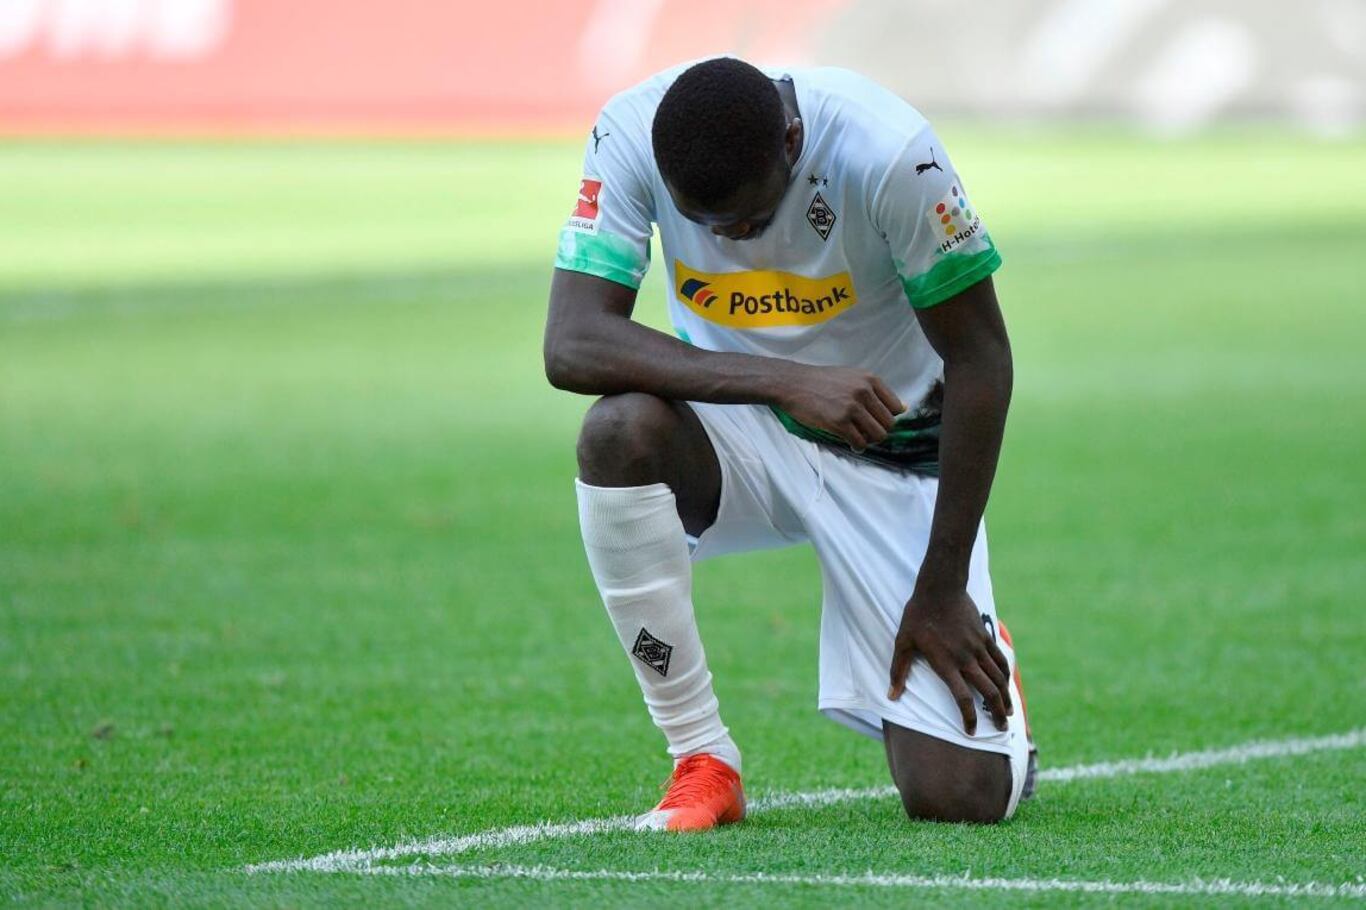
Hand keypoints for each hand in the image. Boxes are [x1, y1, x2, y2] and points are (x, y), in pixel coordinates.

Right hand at [772, 364, 905, 450]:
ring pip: (877, 435)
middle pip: (888, 423)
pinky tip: (851, 444)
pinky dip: (858, 447)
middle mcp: (864, 392)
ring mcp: (852, 407)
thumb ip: (875, 391)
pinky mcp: (840, 422)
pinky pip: (860, 442)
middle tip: (865, 432)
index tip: (874, 420)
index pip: (896, 407)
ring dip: (870, 440)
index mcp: (870, 379)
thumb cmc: (820, 381)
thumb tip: (904, 408)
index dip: (886, 417)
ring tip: (858, 438)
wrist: (792, 384)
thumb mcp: (852, 377)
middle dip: (878, 431)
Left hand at [887, 586, 1012, 735]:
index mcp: (945, 663)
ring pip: (998, 678)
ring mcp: (978, 647)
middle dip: (996, 713)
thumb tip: (891, 696)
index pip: (962, 698)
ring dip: (1005, 697)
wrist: (940, 587)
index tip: (971, 731)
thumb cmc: (917, 615)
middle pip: (988, 692)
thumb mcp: (902, 642)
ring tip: (1008, 712)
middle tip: (1001, 728)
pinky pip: (1000, 660)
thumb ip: (897, 671)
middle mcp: (965, 658)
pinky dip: (1006, 675)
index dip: (969, 717)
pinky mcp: (985, 636)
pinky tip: (1007, 685)